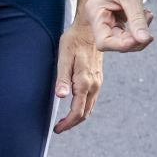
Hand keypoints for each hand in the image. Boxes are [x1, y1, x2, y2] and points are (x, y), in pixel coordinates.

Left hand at [51, 13, 103, 132]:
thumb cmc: (74, 40)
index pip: (77, 111)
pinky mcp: (99, 78)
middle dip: (72, 123)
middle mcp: (94, 84)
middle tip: (58, 127)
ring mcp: (98, 81)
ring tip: (65, 120)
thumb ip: (62, 78)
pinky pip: (93, 99)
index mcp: (84, 82)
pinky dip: (84, 108)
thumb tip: (61, 96)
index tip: (56, 129)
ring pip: (90, 107)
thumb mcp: (64, 57)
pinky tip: (76, 105)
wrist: (90, 27)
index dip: (67, 124)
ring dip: (78, 116)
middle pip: (85, 113)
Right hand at [89, 0, 154, 51]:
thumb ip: (137, 20)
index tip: (140, 39)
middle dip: (133, 40)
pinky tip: (146, 14)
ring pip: (122, 38)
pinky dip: (138, 26)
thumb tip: (144, 40)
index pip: (104, 42)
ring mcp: (108, 18)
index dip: (122, 45)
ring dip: (137, 33)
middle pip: (114, 42)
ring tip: (148, 16)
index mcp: (96, 13)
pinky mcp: (117, 16)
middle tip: (150, 34)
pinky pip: (127, 30)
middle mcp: (99, 18)